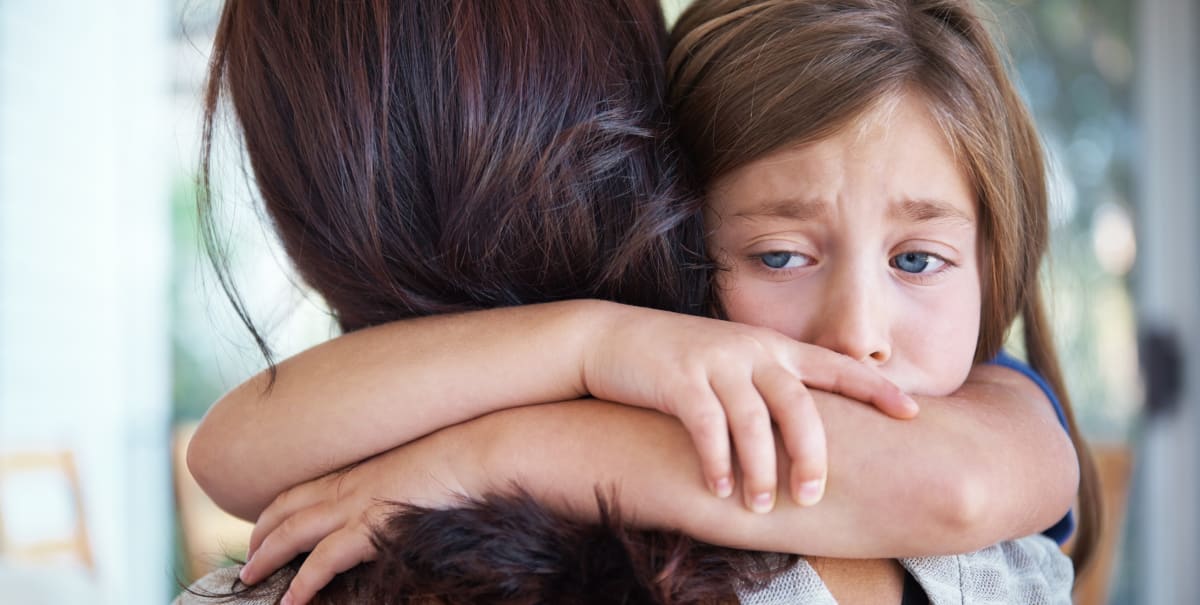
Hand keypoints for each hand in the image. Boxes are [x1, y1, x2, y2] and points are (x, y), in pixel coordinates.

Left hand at [237, 430, 474, 604]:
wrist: (479, 452)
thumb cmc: (460, 458)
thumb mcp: (419, 467)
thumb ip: (399, 481)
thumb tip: (399, 497)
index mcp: (360, 469)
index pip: (303, 487)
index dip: (277, 508)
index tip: (264, 527)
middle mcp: (350, 484)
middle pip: (286, 507)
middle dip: (260, 534)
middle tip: (247, 559)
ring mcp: (357, 504)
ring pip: (293, 532)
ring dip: (266, 556)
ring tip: (250, 578)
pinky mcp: (371, 526)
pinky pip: (324, 560)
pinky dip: (303, 582)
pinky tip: (292, 600)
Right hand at [583, 305, 916, 512]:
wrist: (611, 337)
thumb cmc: (679, 362)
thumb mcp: (732, 363)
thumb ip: (768, 386)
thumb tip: (805, 433)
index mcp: (772, 347)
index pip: (835, 366)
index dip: (876, 388)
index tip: (913, 413)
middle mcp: (751, 350)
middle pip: (799, 405)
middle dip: (811, 455)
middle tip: (812, 496)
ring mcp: (715, 362)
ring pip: (753, 421)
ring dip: (759, 470)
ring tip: (758, 507)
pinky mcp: (678, 378)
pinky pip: (707, 426)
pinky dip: (716, 462)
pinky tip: (719, 489)